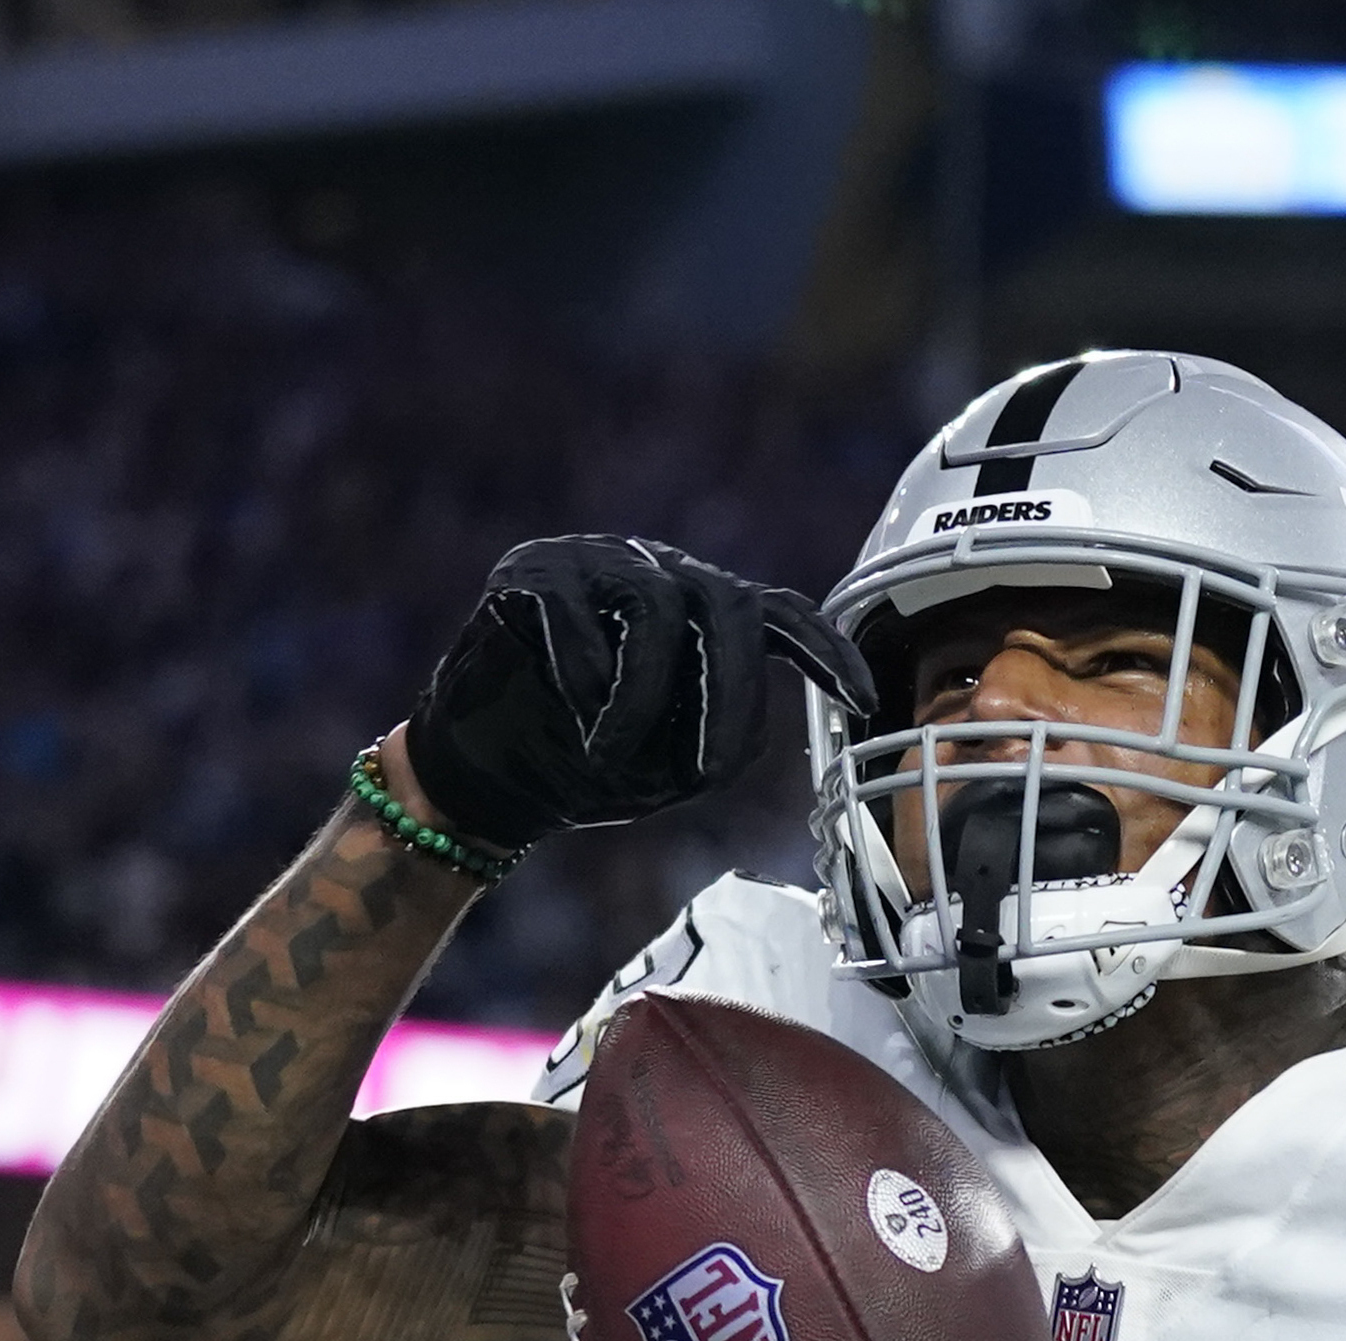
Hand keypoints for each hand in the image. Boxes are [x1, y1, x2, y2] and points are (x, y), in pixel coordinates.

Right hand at [401, 535, 874, 855]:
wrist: (484, 776)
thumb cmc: (584, 766)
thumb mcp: (669, 769)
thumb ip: (718, 740)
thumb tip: (743, 733)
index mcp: (702, 615)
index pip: (781, 613)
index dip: (825, 651)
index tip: (862, 698)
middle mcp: (659, 572)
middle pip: (727, 602)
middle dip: (726, 695)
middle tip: (706, 774)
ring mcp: (595, 559)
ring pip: (655, 607)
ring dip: (641, 701)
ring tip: (611, 758)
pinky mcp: (532, 569)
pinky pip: (577, 611)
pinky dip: (581, 677)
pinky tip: (567, 716)